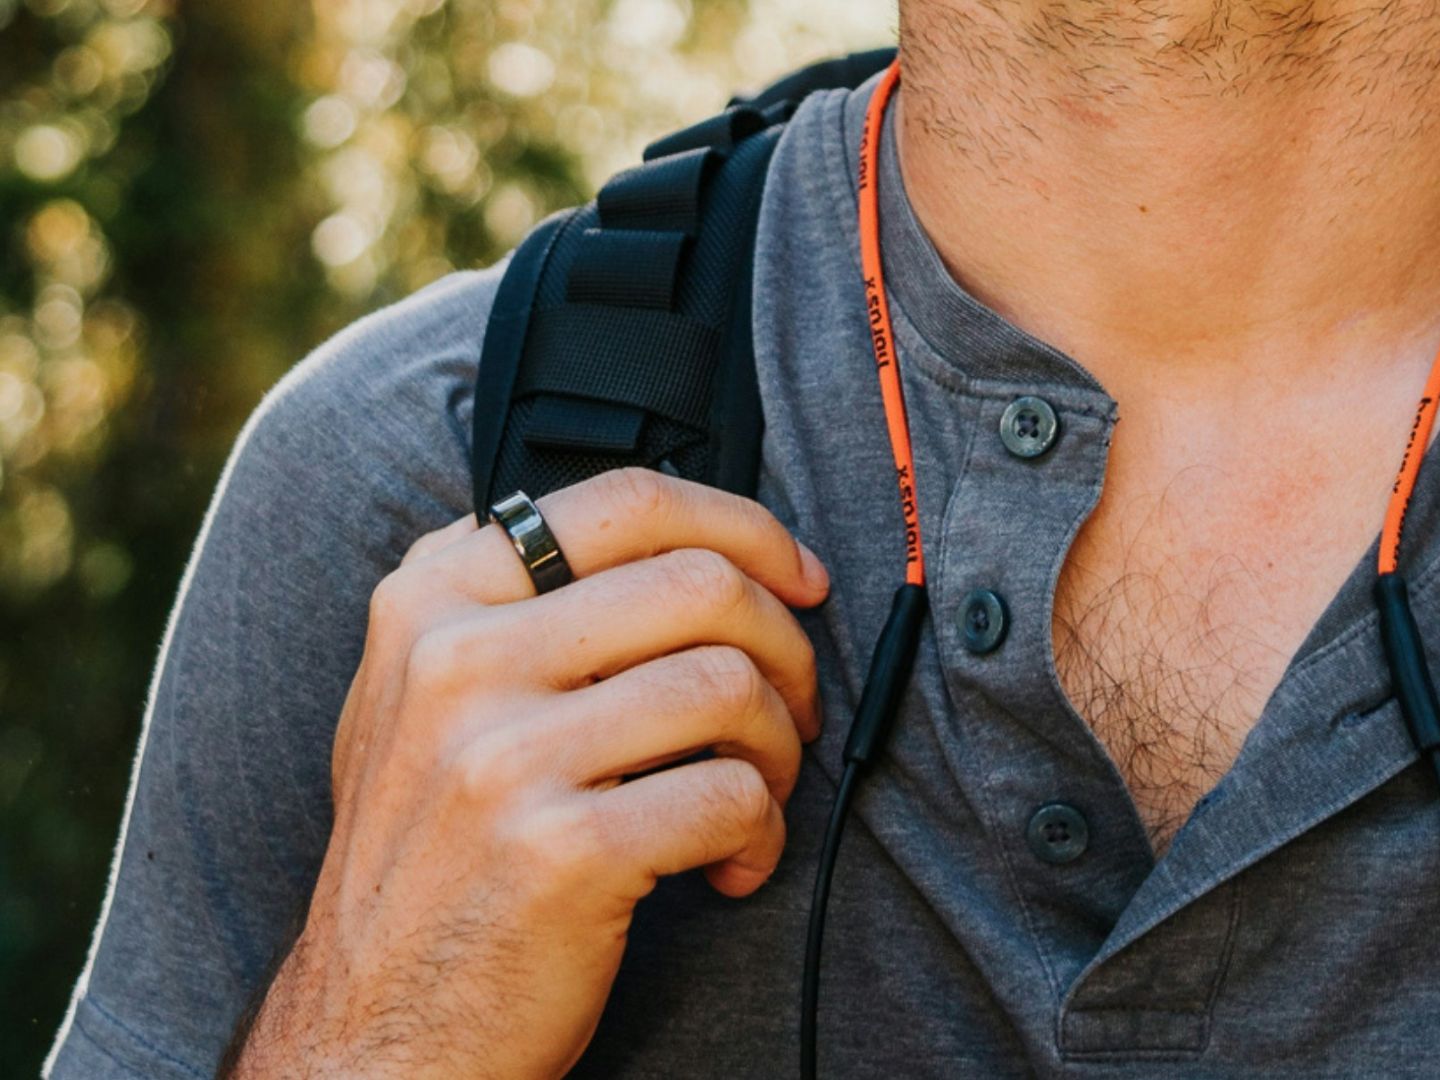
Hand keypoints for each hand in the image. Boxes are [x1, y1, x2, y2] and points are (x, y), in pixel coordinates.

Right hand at [228, 469, 830, 1078]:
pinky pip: (731, 795)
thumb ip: (518, 608)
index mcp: (433, 600)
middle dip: (786, 647)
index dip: (744, 526)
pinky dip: (762, 835)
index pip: (628, 502)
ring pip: (730, 685)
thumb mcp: (423, 700)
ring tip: (756, 796)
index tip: (794, 577)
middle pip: (702, 584)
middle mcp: (457, 661)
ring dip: (779, 750)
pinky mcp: (563, 851)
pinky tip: (729, 867)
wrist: (375, 1029)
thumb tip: (690, 545)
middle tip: (791, 712)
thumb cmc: (431, 860)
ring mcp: (503, 756)